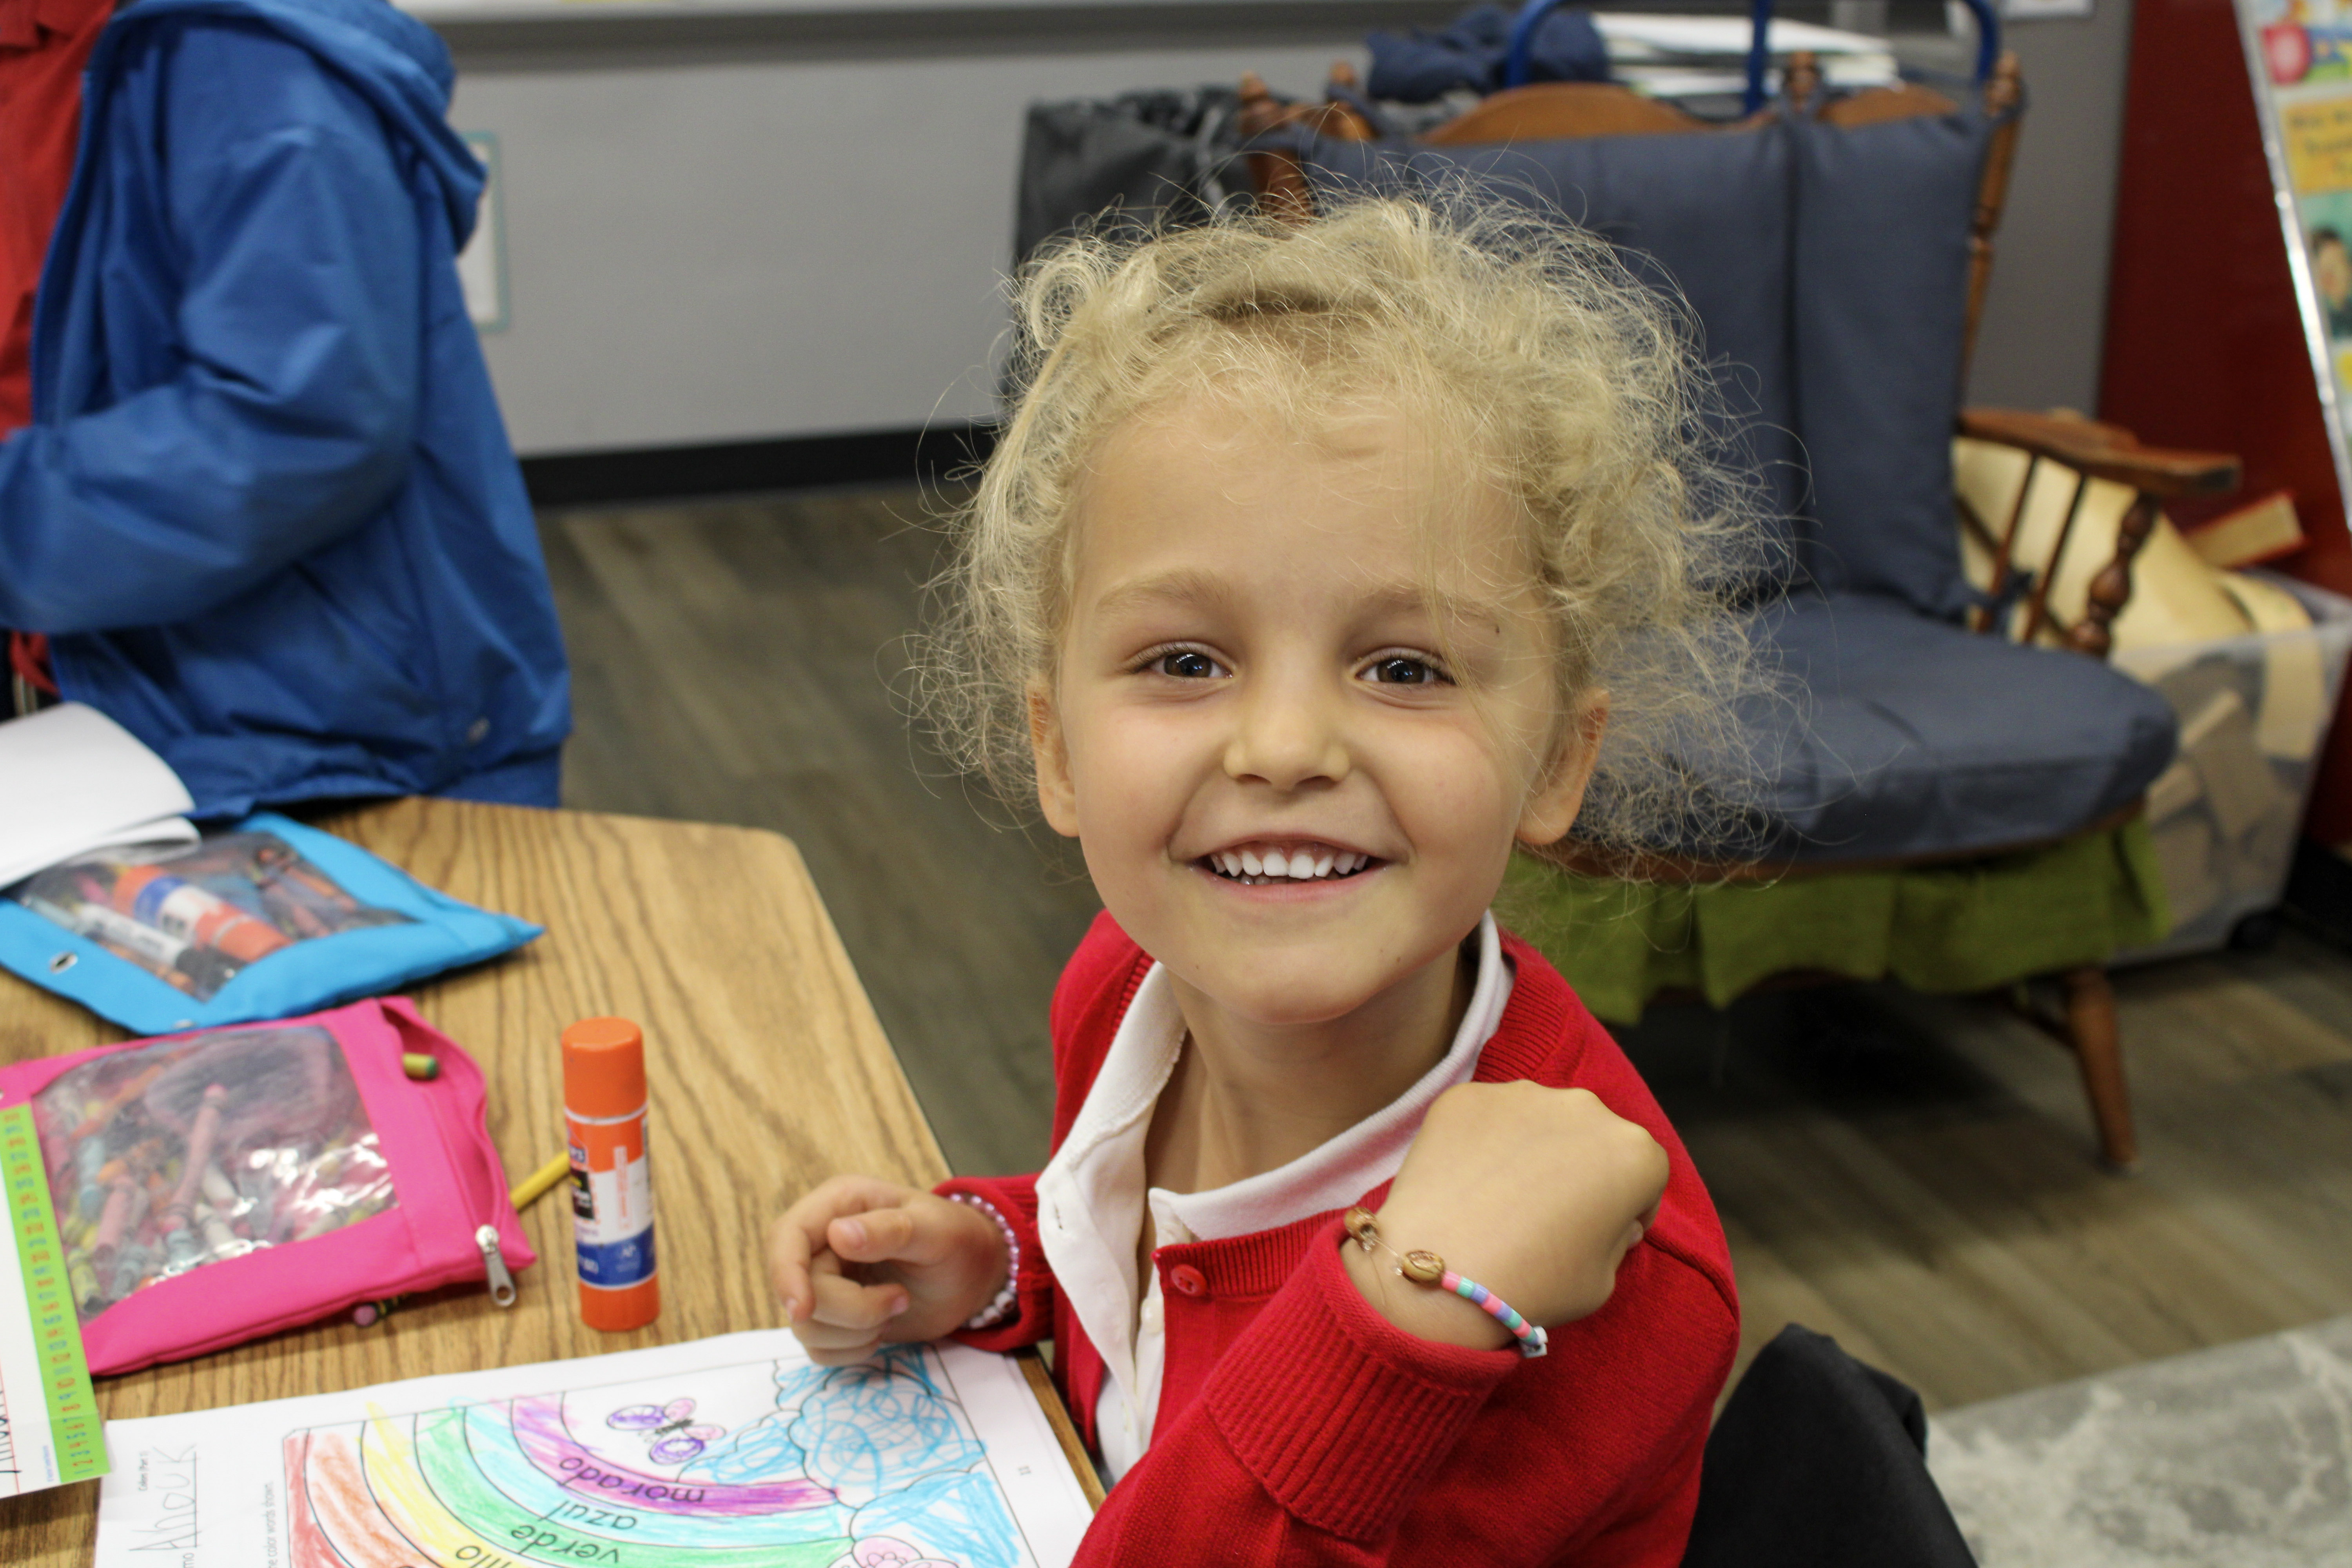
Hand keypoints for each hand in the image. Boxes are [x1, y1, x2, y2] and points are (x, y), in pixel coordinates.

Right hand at [769, 1175, 1010, 1364]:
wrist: (973, 1275)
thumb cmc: (958, 1241)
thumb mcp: (935, 1231)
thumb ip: (890, 1230)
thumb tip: (838, 1235)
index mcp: (840, 1204)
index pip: (787, 1237)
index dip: (787, 1273)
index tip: (804, 1309)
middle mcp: (823, 1241)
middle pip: (800, 1291)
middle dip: (850, 1309)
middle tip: (900, 1299)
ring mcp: (824, 1281)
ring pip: (806, 1326)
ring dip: (855, 1331)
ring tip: (897, 1306)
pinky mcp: (833, 1316)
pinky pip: (820, 1349)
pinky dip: (852, 1350)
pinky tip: (883, 1330)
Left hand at [1343, 1082, 1666, 1350]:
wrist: (1443, 1271)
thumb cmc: (1535, 1283)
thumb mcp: (1603, 1279)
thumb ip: (1615, 1237)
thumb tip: (1607, 1216)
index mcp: (1635, 1153)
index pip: (1643, 1175)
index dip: (1626, 1207)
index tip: (1602, 1229)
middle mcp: (1586, 1108)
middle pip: (1591, 1138)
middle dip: (1579, 1168)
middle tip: (1547, 1212)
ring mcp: (1522, 1094)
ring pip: (1538, 1120)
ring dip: (1531, 1148)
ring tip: (1500, 1196)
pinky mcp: (1467, 1095)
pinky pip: (1485, 1118)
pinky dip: (1481, 1142)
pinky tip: (1465, 1181)